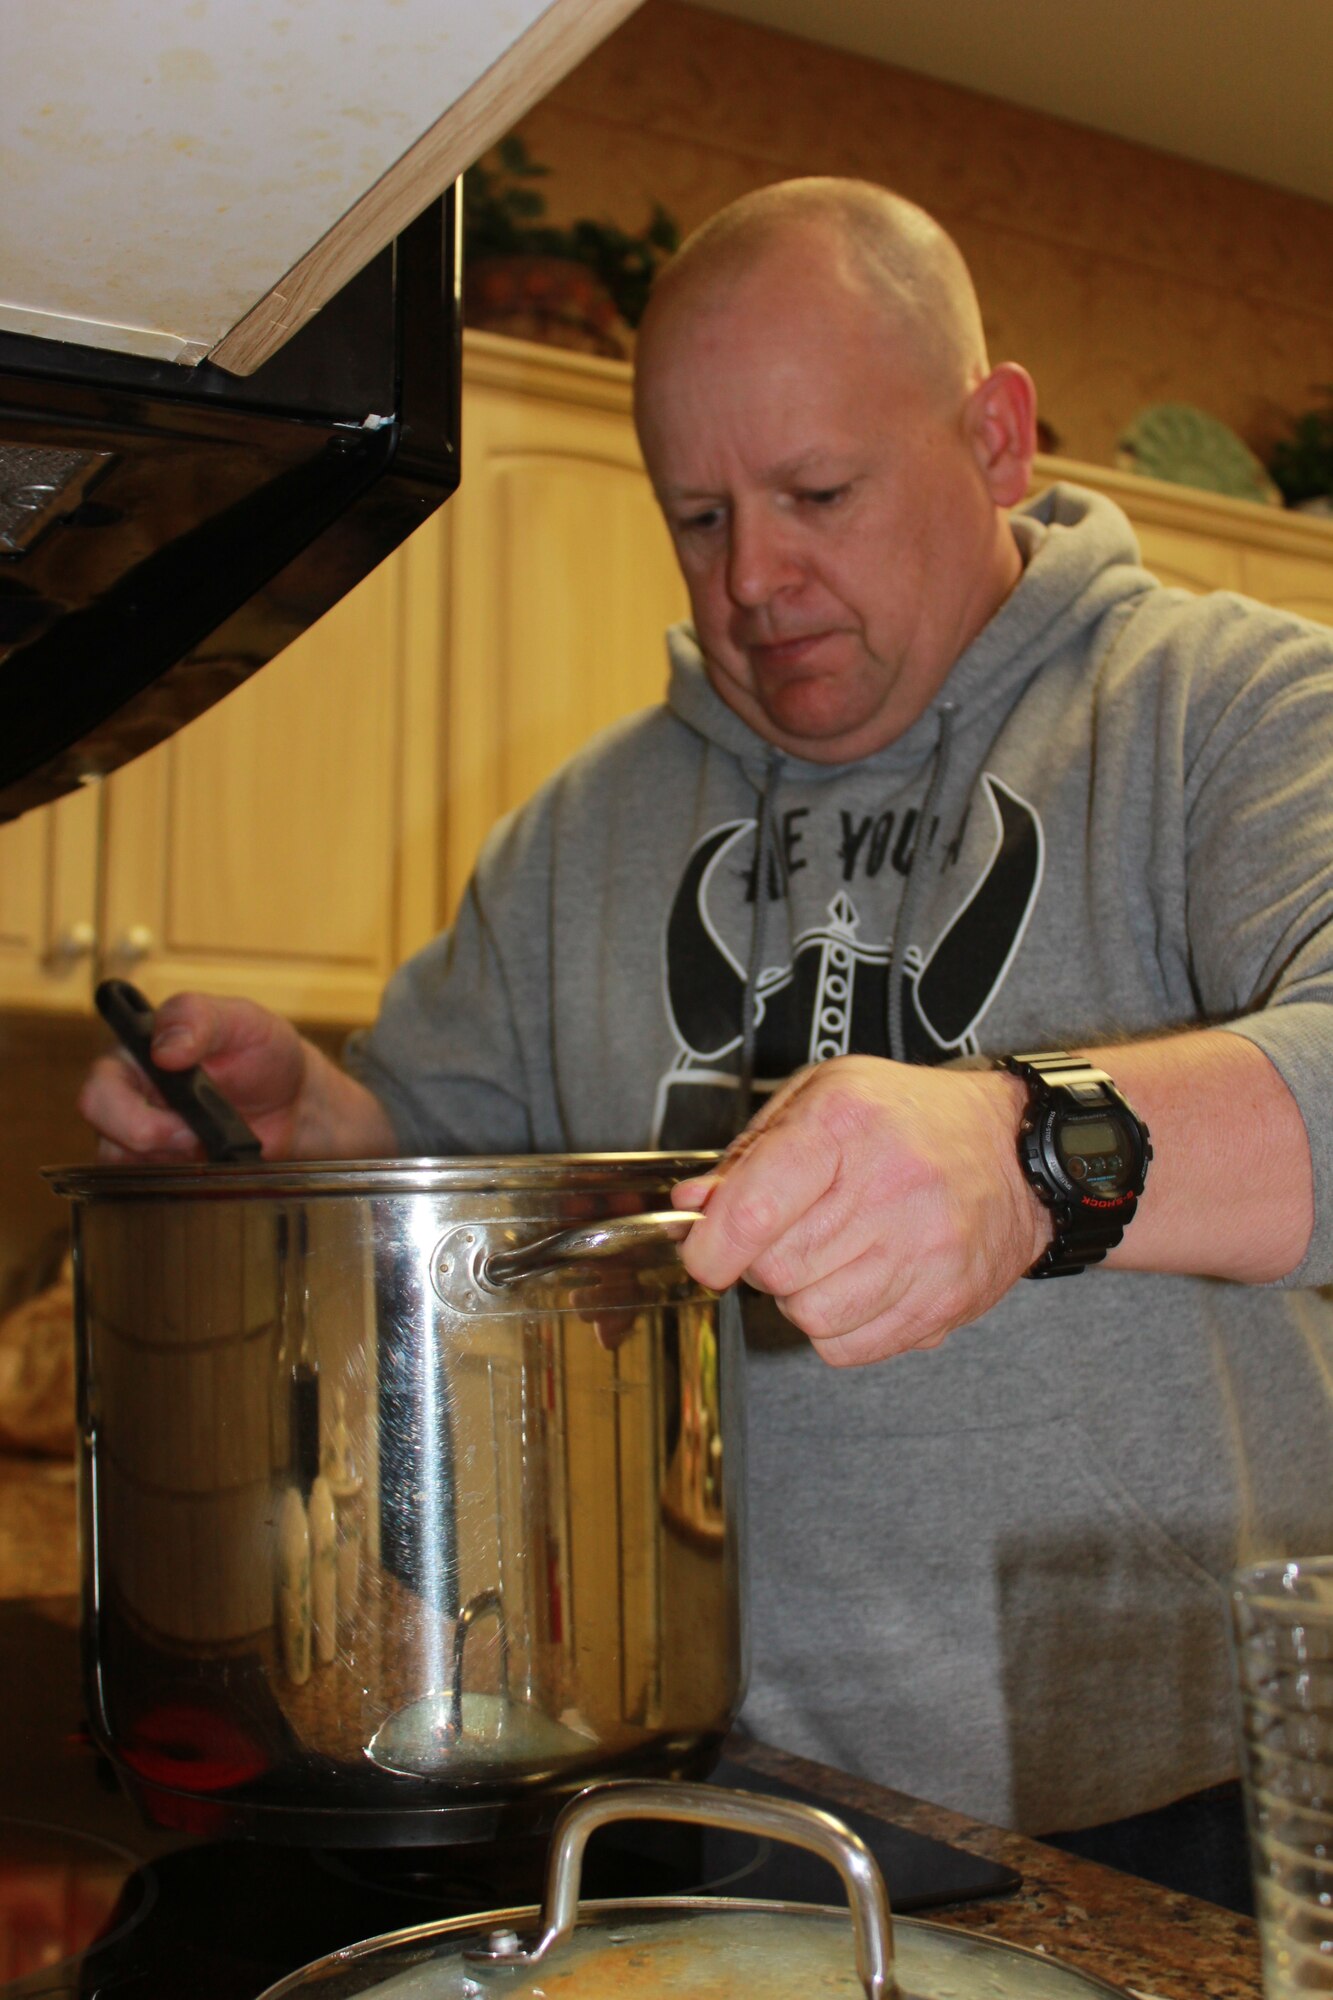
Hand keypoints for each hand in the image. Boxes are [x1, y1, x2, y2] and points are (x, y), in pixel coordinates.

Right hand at [77, 992, 395, 1162]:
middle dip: (152, 1139)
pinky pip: (153, 1187)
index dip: (127, 1109)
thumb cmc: (265, 1053)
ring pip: (127, 1166)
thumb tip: (164, 1049)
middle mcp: (129, 1098)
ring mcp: (144, 1137)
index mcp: (136, 1055)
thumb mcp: (243, 1020)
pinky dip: (185, 1179)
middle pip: (104, 1134)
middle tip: (196, 1136)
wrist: (296, 1103)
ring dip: (172, 1160)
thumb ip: (200, 1018)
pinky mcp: (163, 1168)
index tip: (181, 1112)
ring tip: (213, 1143)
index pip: (98, 1088)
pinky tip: (214, 1161)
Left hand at [672, 1057, 1050, 1366]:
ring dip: (801, 1296)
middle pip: (776, 1269)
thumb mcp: (822, 1096)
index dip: (709, 1246)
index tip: (704, 1252)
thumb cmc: (911, 1118)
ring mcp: (924, 1250)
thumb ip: (750, 1152)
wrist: (1015, 1150)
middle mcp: (889, 1186)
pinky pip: (849, 1348)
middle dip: (761, 1261)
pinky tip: (859, 1283)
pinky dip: (838, 1326)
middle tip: (787, 1234)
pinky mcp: (945, 1300)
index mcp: (845, 1124)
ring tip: (828, 1256)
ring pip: (810, 1315)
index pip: (753, 1210)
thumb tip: (694, 1205)